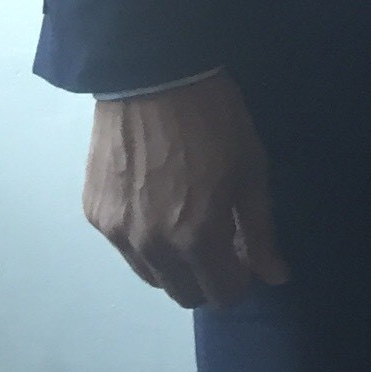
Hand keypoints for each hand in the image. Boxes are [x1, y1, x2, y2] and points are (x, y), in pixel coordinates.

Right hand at [83, 73, 288, 307]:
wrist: (151, 77)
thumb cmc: (213, 120)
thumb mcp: (251, 170)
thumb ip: (261, 230)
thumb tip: (276, 277)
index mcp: (196, 237)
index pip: (221, 293)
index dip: (241, 280)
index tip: (246, 255)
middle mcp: (151, 246)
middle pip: (184, 294)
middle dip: (208, 278)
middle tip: (221, 242)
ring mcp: (116, 232)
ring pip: (151, 276)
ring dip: (175, 265)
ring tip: (188, 222)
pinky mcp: (94, 214)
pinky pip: (124, 248)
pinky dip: (145, 241)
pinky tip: (158, 205)